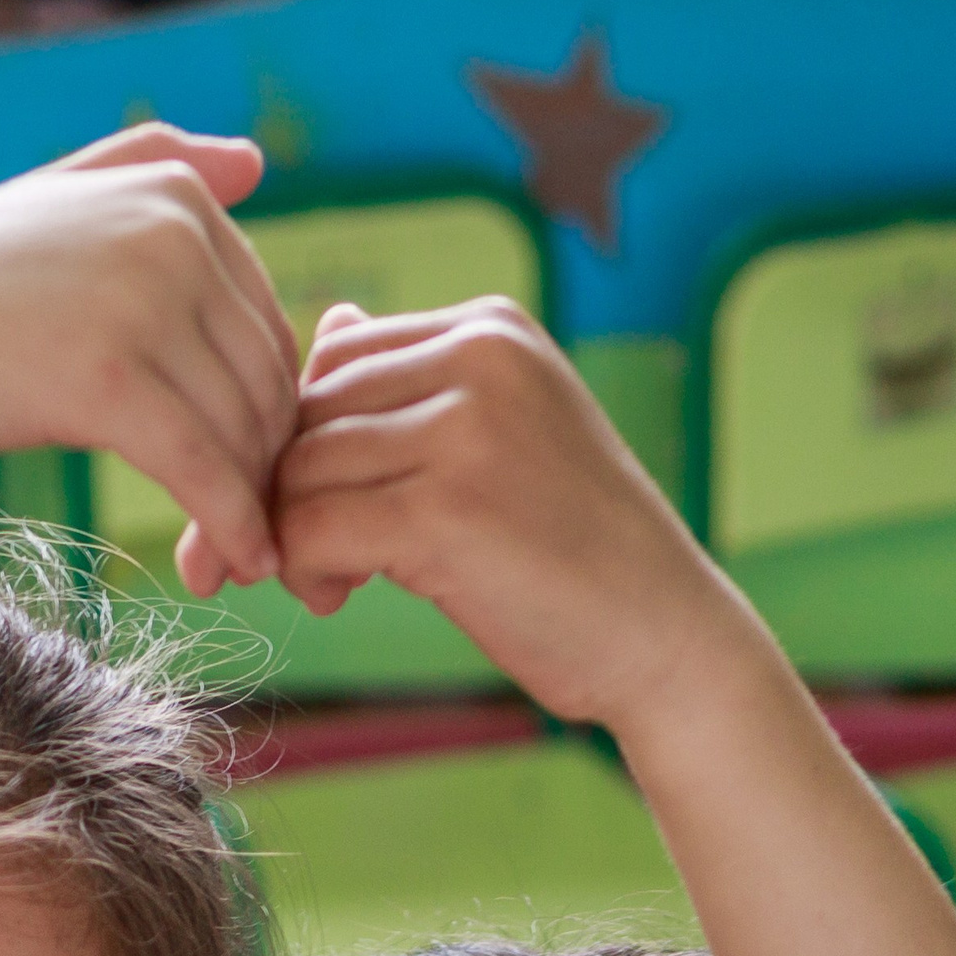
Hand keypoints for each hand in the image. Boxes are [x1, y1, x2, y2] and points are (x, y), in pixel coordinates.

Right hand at [0, 128, 299, 593]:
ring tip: (227, 565)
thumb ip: (153, 170)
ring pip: (240, 432)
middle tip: (241, 541)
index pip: (270, 329)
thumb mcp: (58, 201)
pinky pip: (200, 469)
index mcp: (176, 196)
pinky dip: (230, 527)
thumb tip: (255, 162)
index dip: (267, 417)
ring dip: (246, 514)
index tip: (244, 479)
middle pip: (265, 384)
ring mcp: (139, 301)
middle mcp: (170, 232)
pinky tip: (239, 568)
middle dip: (261, 473)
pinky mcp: (106, 380)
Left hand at [266, 298, 722, 721]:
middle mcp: (479, 358)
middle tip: (324, 556)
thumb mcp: (503, 435)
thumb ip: (416, 383)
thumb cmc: (576, 549)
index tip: (334, 503)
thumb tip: (330, 321)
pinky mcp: (443, 513)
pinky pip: (312, 528)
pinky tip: (338, 597)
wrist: (664, 634)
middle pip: (308, 408)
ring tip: (336, 582)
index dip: (308, 436)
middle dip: (290, 488)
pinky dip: (305, 570)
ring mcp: (464, 430)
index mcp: (491, 328)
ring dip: (295, 536)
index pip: (336, 354)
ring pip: (300, 469)